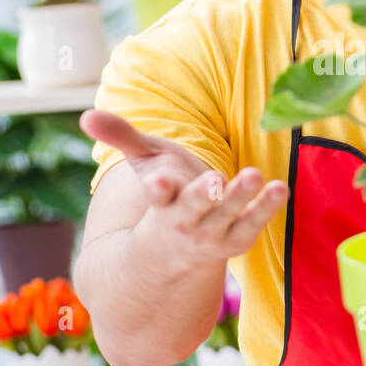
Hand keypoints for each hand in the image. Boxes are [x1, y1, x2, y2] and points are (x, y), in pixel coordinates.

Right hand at [79, 108, 288, 262]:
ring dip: (241, 198)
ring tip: (254, 174)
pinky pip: (253, 223)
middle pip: (195, 208)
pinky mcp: (236, 238)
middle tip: (214, 180)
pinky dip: (266, 208)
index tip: (158, 183)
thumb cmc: (164, 192)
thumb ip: (121, 137)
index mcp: (161, 201)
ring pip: (228, 216)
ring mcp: (212, 233)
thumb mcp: (143, 162)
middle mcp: (185, 220)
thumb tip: (86, 115)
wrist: (177, 249)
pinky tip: (279, 188)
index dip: (158, 188)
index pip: (156, 196)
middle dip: (203, 195)